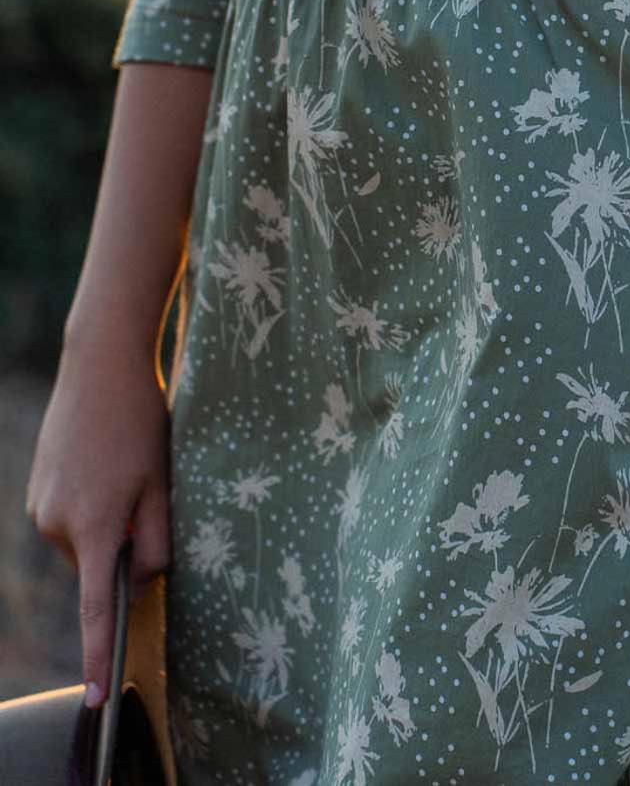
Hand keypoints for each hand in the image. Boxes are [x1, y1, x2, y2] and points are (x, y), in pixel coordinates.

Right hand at [25, 331, 170, 707]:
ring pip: (84, 542)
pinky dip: (90, 505)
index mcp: (96, 527)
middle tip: (144, 491)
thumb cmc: (141, 422)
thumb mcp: (162, 482)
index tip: (98, 695)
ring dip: (106, 522)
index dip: (99, 653)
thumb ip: (154, 541)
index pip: (96, 609)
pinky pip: (69, 519)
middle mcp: (58, 525)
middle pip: (99, 566)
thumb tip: (139, 580)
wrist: (100, 366)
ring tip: (122, 467)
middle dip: (123, 546)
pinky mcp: (35, 492)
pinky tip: (103, 462)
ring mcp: (41, 509)